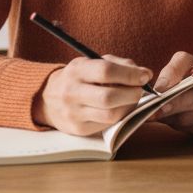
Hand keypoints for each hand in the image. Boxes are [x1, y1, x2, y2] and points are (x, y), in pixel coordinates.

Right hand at [32, 55, 152, 135]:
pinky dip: (119, 117)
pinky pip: (107, 125)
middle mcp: (71, 92)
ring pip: (111, 115)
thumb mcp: (93, 62)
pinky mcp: (78, 129)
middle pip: (109, 97)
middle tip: (140, 90)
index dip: (130, 74)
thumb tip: (145, 74)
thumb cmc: (80, 77)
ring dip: (129, 107)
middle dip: (132, 94)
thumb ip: (120, 64)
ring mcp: (73, 113)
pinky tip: (120, 108)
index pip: (106, 71)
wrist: (48, 98)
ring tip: (132, 99)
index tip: (145, 76)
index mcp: (77, 70)